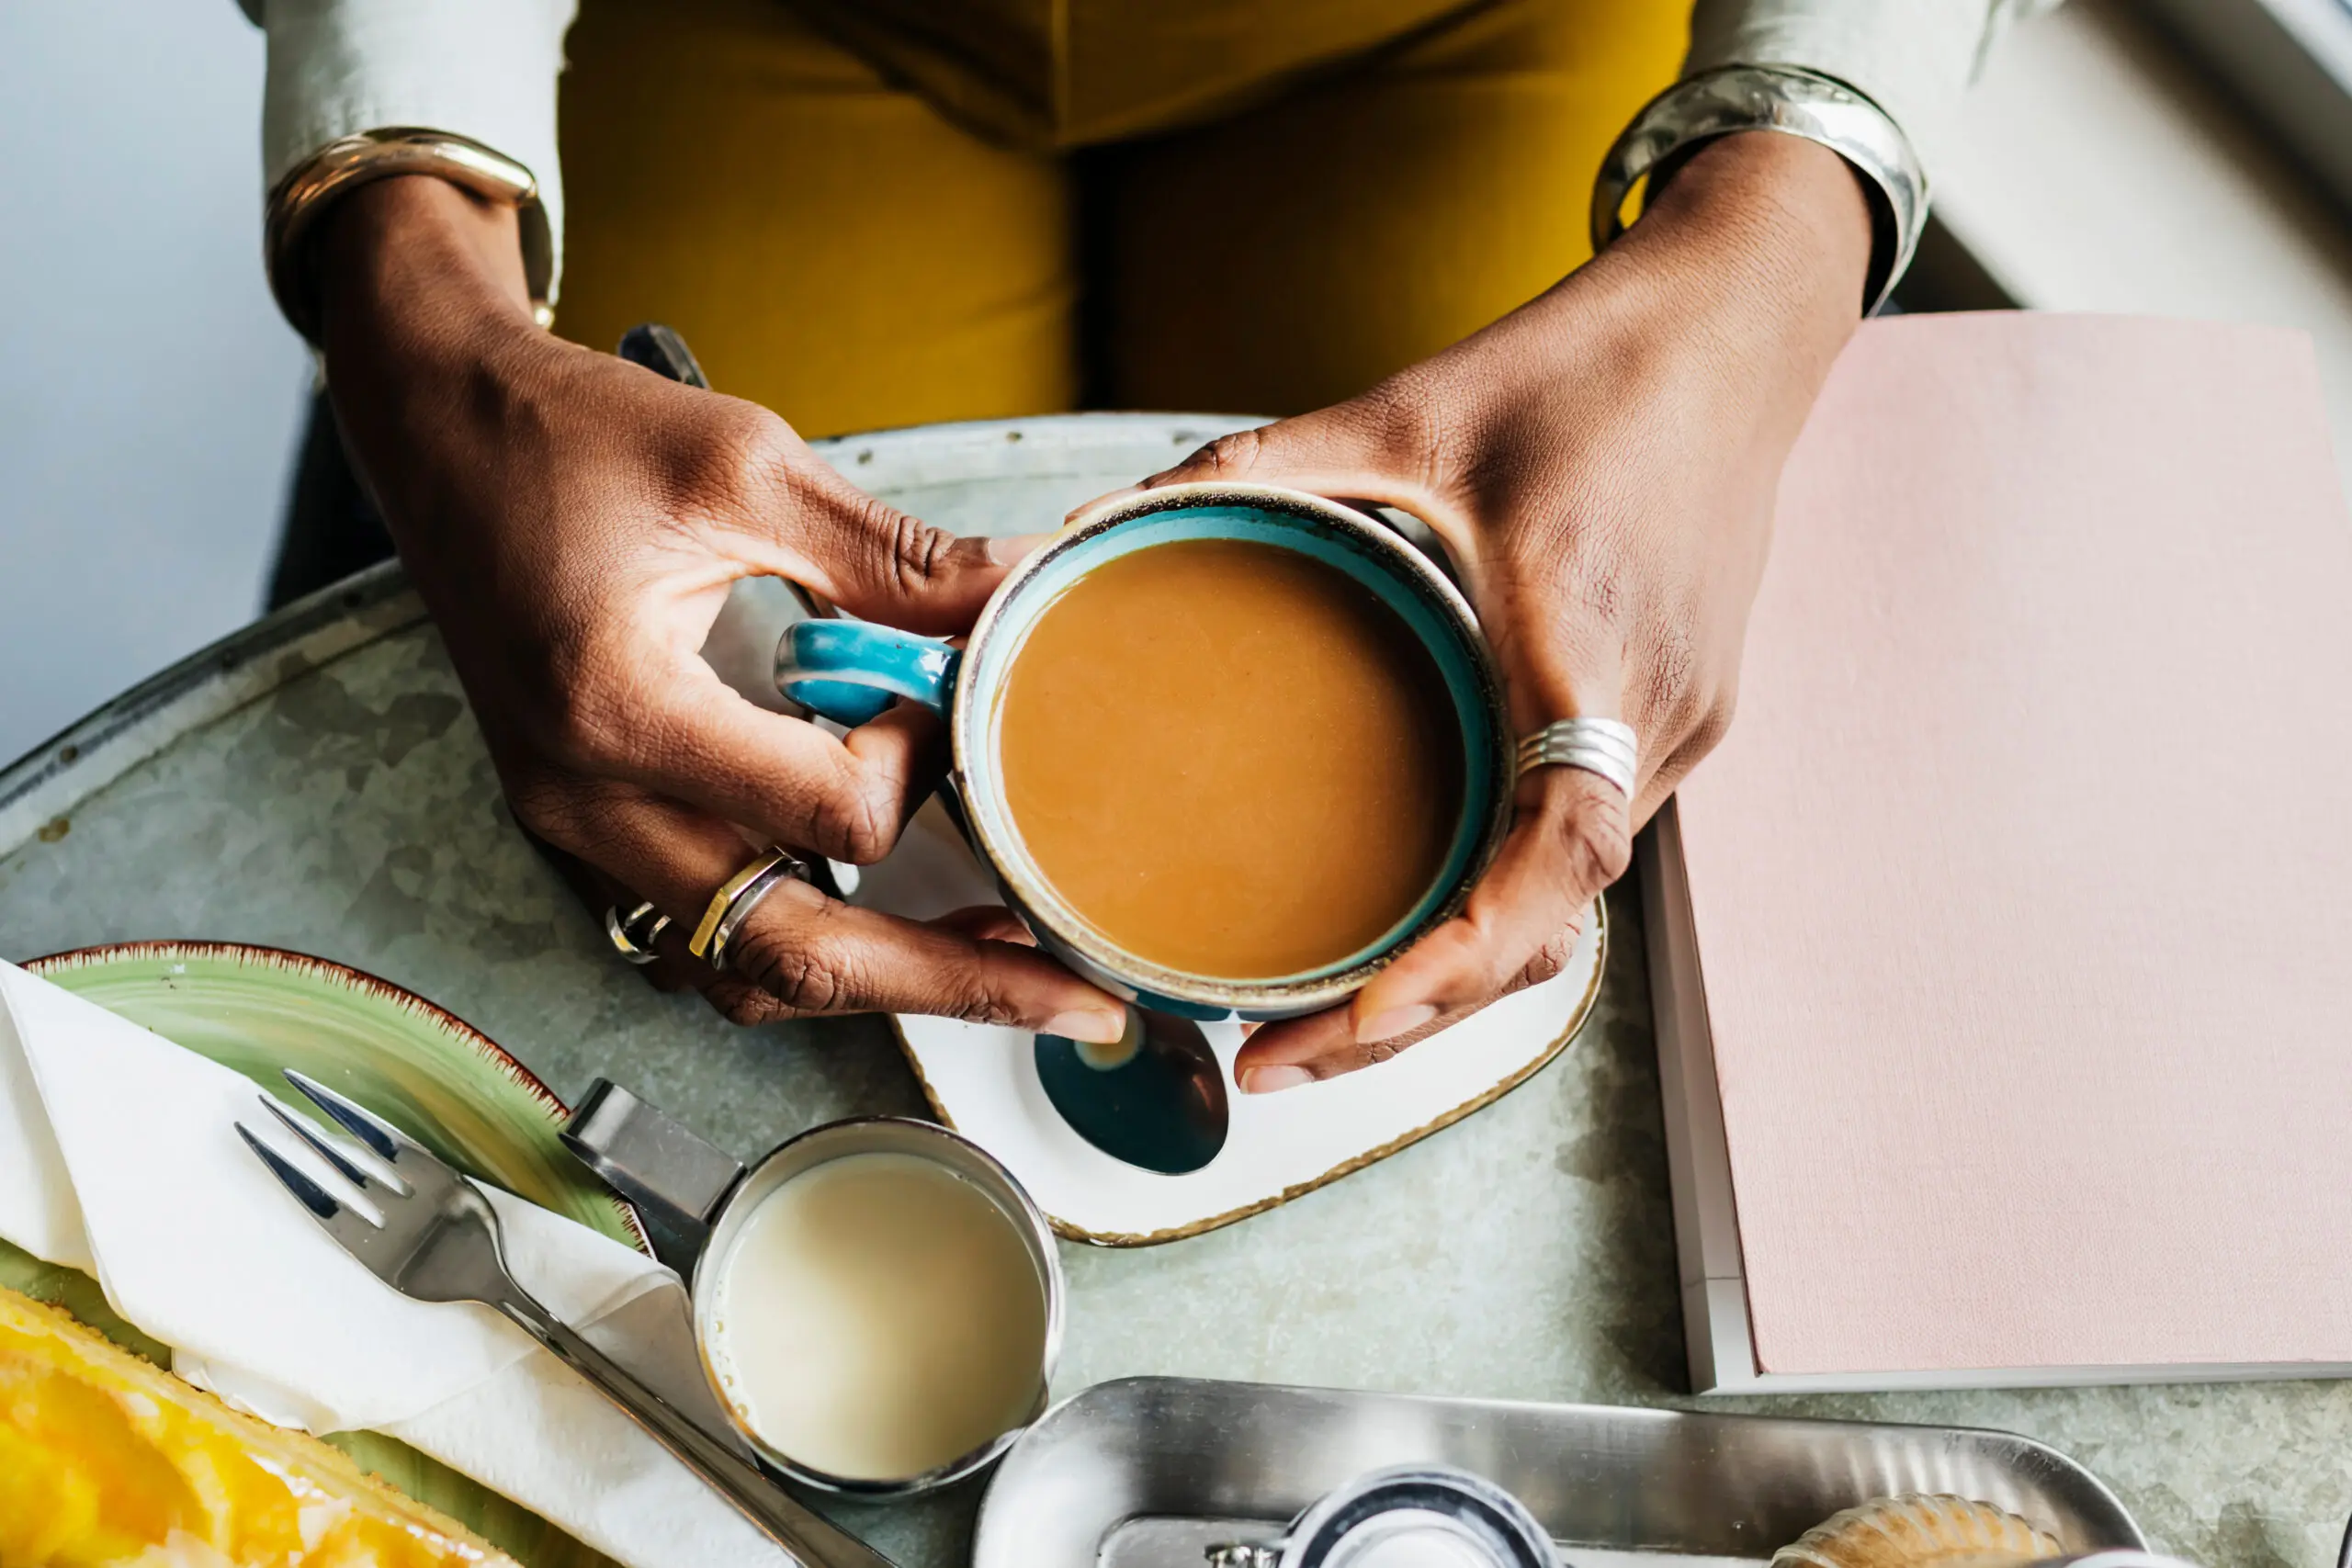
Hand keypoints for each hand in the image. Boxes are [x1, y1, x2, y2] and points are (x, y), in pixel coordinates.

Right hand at [313, 177, 1126, 1041]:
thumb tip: (1025, 592)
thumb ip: (893, 555)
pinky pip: (705, 932)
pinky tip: (886, 910)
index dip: (921, 763)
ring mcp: (578, 830)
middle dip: (954, 984)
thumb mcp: (744, 464)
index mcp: (621, 712)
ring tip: (1001, 961)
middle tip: (1083, 1003)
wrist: (434, 426)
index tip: (938, 687)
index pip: (831, 817)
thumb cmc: (568, 431)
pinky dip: (806, 942)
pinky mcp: (586, 825)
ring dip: (881, 978)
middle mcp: (588, 801)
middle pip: (797, 957)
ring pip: (748, 969)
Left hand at [1109, 132, 1874, 1089]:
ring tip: (1325, 1017)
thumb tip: (1092, 522)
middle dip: (1416, 1016)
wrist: (1740, 324)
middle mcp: (1654, 714)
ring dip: (1459, 978)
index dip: (1458, 959)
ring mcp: (1684, 725)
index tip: (1348, 1023)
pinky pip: (1589, 844)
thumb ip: (1251, 471)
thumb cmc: (1588, 365)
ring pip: (1572, 902)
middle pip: (1551, 924)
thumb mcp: (1406, 410)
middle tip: (1271, 1060)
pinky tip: (1418, 916)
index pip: (1555, 857)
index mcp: (1589, 644)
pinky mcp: (1682, 716)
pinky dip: (1503, 907)